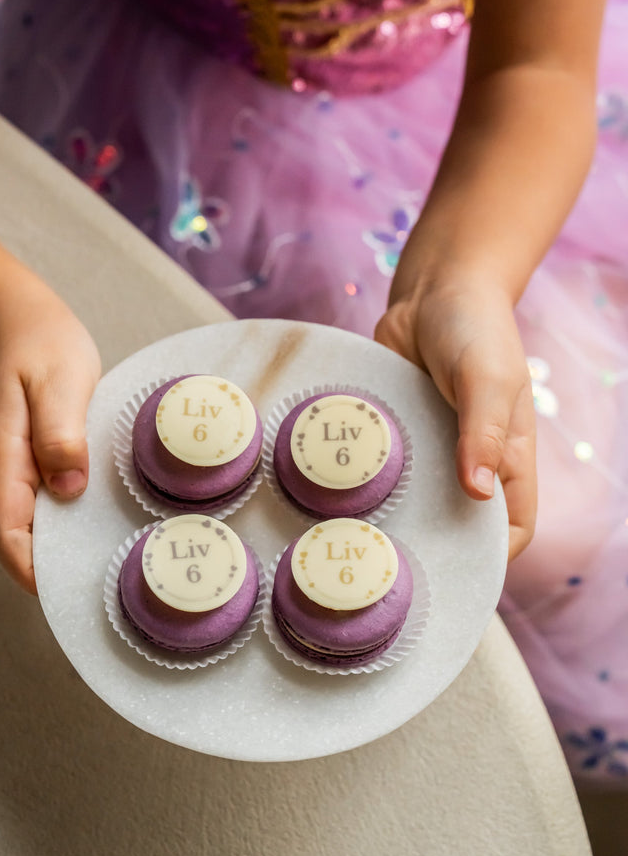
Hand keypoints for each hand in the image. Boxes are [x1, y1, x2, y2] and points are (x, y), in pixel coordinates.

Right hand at [0, 279, 100, 591]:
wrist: (21, 319)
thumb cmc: (40, 345)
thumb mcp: (58, 383)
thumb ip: (61, 435)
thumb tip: (69, 488)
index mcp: (3, 457)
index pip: (5, 529)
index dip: (28, 567)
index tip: (60, 591)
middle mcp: (5, 470)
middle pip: (18, 537)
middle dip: (50, 569)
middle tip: (98, 589)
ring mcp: (18, 467)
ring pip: (34, 522)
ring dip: (62, 547)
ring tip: (107, 565)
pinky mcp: (36, 459)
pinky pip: (48, 501)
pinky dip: (69, 520)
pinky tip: (101, 524)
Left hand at [375, 270, 535, 560]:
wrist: (433, 289)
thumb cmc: (476, 329)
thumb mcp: (487, 378)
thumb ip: (483, 432)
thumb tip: (479, 492)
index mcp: (509, 456)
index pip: (513, 524)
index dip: (494, 552)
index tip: (458, 566)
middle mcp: (471, 459)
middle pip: (461, 522)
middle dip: (437, 543)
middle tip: (397, 560)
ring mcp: (433, 447)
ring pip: (419, 499)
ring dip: (398, 515)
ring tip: (363, 537)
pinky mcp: (399, 431)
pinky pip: (386, 468)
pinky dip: (370, 481)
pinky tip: (343, 496)